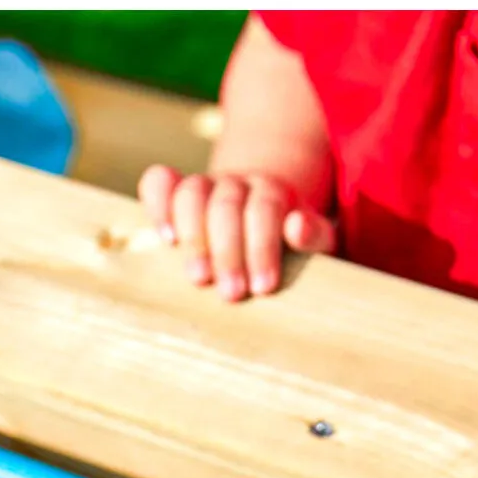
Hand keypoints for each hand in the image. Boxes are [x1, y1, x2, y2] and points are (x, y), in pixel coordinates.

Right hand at [137, 166, 335, 301]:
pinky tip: (165, 237)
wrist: (267, 214)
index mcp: (274, 190)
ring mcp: (205, 186)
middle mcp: (237, 183)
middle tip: (231, 294)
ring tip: (198, 279)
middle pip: (226, 205)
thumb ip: (316, 234)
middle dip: (228, 251)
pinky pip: (158, 184)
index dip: (263, 246)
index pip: (265, 208)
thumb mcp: (321, 238)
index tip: (263, 287)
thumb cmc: (294, 242)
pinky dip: (156, 203)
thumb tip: (296, 226)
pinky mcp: (177, 195)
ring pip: (192, 193)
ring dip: (193, 237)